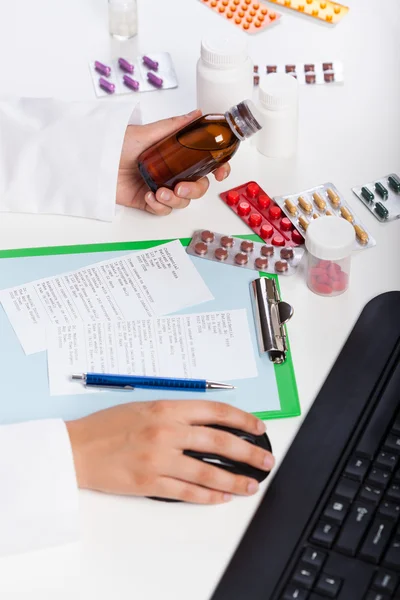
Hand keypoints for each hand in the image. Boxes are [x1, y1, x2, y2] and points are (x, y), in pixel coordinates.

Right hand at [66, 400, 273, 503]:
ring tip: (250, 485)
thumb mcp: (145, 406)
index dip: (243, 420)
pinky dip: (208, 497)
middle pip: (220, 442)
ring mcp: (160, 459)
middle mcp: (167, 431)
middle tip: (265, 460)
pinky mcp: (150, 483)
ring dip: (234, 480)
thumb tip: (209, 424)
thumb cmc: (108, 425)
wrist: (76, 448)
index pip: (216, 411)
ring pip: (208, 473)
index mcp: (167, 408)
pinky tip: (222, 498)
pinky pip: (187, 492)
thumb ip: (177, 414)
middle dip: (249, 453)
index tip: (259, 427)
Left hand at [117, 110, 230, 215]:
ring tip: (160, 192)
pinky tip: (149, 197)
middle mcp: (172, 172)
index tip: (220, 173)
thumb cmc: (117, 143)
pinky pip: (163, 210)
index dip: (218, 169)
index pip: (206, 164)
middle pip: (197, 187)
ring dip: (175, 200)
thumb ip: (174, 126)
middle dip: (194, 191)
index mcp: (177, 154)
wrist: (95, 161)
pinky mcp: (148, 201)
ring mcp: (161, 187)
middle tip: (181, 188)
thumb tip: (197, 114)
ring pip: (182, 202)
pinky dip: (159, 206)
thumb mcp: (148, 132)